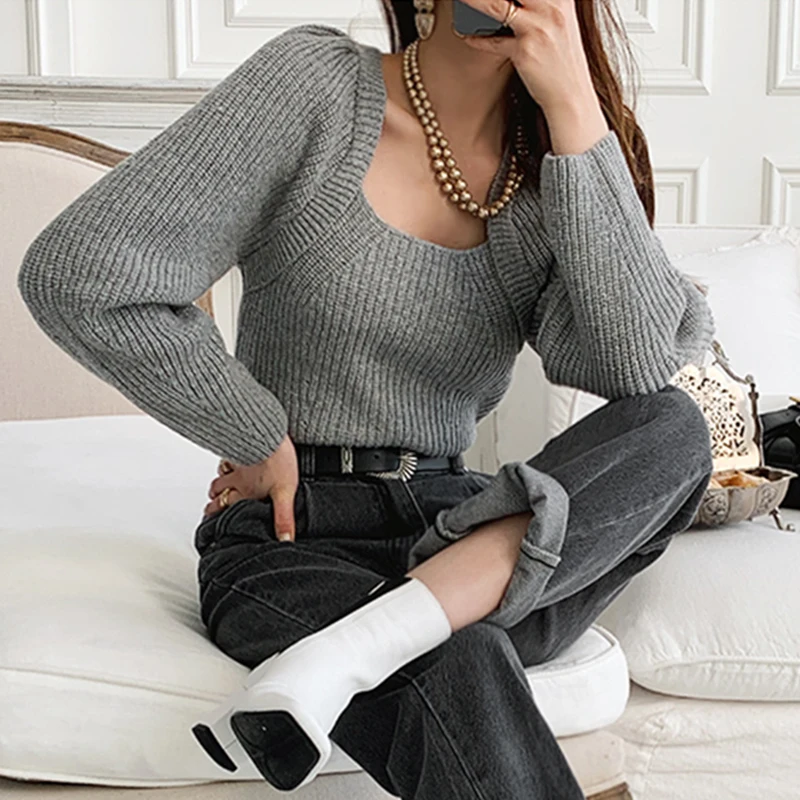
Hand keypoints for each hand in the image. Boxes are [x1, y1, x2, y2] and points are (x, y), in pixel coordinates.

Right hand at [202, 434, 299, 541]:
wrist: (269, 433)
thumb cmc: (277, 461)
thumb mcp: (285, 494)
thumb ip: (283, 518)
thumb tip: (285, 540)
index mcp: (246, 493)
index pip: (225, 508)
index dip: (216, 514)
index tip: (210, 522)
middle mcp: (237, 479)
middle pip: (218, 491)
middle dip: (213, 500)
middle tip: (210, 508)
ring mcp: (236, 462)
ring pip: (221, 474)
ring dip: (219, 481)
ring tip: (217, 488)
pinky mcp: (240, 447)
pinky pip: (228, 456)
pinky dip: (227, 461)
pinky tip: (231, 460)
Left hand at [455, 0, 598, 117]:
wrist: (571, 95)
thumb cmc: (561, 58)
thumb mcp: (557, 19)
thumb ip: (539, 4)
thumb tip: (508, 2)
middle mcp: (552, 5)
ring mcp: (538, 27)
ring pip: (496, 4)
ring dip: (473, 2)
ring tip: (459, 0)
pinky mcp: (525, 51)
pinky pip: (492, 40)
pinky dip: (475, 37)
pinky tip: (465, 34)